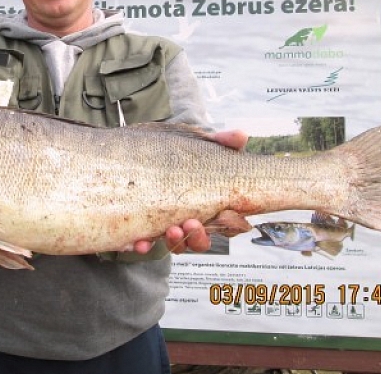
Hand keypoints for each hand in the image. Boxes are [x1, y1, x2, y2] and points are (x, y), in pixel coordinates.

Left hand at [131, 129, 247, 254]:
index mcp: (213, 207)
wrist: (151, 154)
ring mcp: (170, 226)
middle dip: (198, 236)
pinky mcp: (146, 227)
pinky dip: (143, 245)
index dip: (230, 225)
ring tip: (170, 231)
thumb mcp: (204, 146)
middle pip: (201, 240)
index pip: (228, 225)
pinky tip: (140, 242)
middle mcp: (192, 221)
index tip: (225, 214)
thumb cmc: (184, 155)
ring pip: (177, 244)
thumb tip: (240, 136)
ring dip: (175, 242)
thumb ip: (224, 142)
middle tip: (192, 224)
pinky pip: (146, 243)